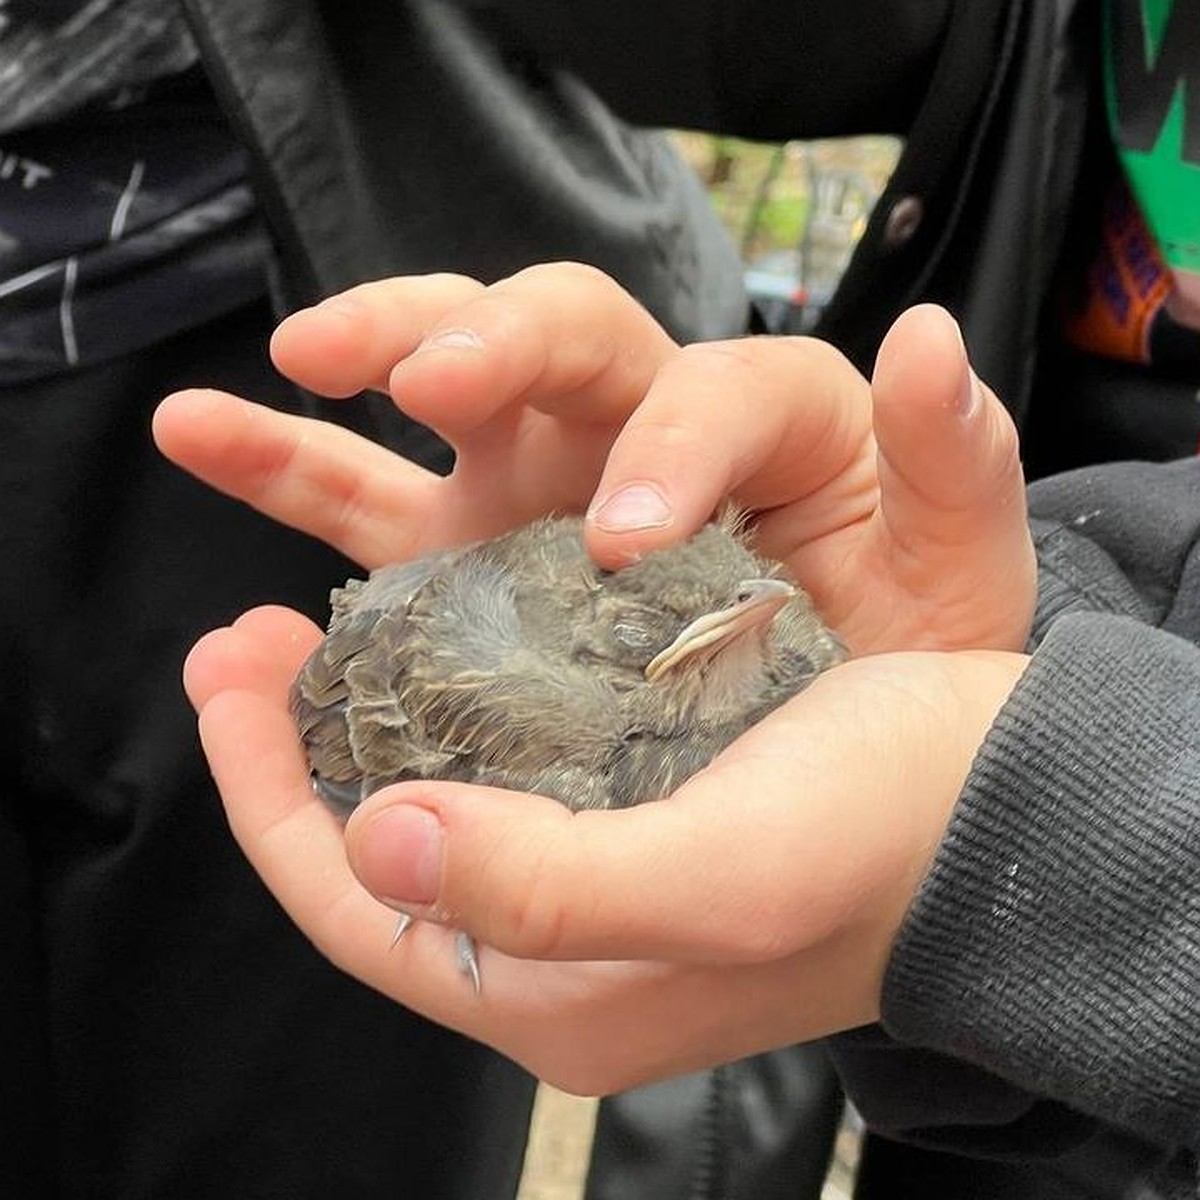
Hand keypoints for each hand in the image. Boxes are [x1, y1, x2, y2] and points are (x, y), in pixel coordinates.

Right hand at [153, 265, 1033, 653]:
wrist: (838, 730)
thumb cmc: (899, 644)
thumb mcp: (953, 570)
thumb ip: (953, 465)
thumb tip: (930, 338)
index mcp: (759, 425)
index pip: (712, 384)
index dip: (669, 444)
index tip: (625, 539)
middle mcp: (634, 428)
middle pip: (555, 327)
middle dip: (486, 337)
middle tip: (431, 379)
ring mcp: (538, 482)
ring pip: (436, 388)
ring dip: (355, 360)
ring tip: (272, 370)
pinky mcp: (469, 550)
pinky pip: (366, 493)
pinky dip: (288, 461)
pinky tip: (207, 434)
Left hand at [184, 602, 1027, 1092]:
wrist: (1011, 811)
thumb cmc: (890, 844)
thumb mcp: (721, 876)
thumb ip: (546, 888)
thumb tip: (378, 843)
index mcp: (565, 995)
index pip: (359, 910)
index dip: (269, 799)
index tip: (225, 679)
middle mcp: (570, 947)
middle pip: (382, 855)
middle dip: (299, 751)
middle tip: (245, 642)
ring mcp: (604, 875)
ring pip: (440, 799)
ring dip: (370, 715)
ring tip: (315, 624)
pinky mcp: (642, 809)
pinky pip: (508, 763)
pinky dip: (454, 702)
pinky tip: (436, 638)